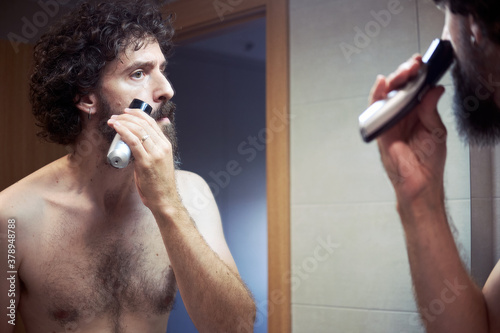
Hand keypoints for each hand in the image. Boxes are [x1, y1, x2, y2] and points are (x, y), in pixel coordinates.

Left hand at [107, 108, 179, 211]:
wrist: (164, 198)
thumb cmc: (159, 183)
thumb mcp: (159, 161)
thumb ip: (151, 149)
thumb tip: (139, 142)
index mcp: (166, 145)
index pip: (152, 122)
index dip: (137, 113)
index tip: (126, 112)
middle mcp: (162, 147)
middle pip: (143, 124)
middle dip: (127, 116)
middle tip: (115, 116)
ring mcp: (155, 154)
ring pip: (138, 130)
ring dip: (123, 122)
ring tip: (112, 121)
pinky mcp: (146, 162)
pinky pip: (134, 142)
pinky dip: (123, 132)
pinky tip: (116, 127)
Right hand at [370, 54, 446, 208]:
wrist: (420, 182)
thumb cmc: (428, 161)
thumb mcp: (436, 130)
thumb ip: (431, 109)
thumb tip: (434, 88)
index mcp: (417, 113)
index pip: (414, 89)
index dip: (417, 75)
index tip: (423, 64)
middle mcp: (402, 115)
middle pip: (399, 88)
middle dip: (405, 73)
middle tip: (414, 65)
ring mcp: (390, 121)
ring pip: (386, 95)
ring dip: (393, 80)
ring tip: (403, 72)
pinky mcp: (380, 129)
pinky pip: (375, 109)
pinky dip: (377, 95)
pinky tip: (382, 83)